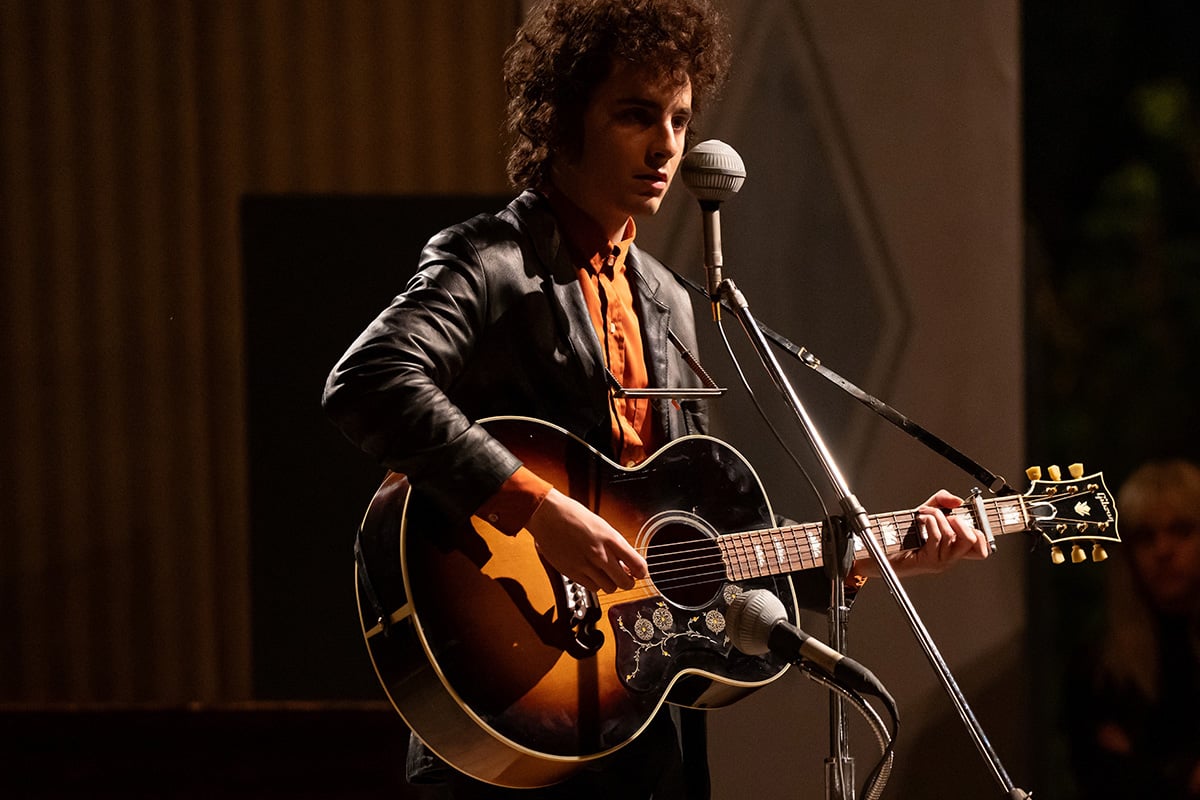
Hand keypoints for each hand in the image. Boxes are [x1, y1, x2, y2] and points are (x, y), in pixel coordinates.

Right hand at [525, 488, 647, 592]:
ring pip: (609, 588)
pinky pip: (592, 588)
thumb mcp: (601, 525)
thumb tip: (626, 561)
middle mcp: (600, 554)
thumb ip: (614, 544)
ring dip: (611, 583)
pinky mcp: (572, 573)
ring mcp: (586, 565)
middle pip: (625, 583)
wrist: (547, 515)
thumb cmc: (572, 515)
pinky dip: (595, 584)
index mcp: (610, 538)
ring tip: (606, 574)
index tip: (640, 573)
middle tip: (625, 577)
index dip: (641, 572)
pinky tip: (592, 574)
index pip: (637, 565)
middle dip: (628, 582)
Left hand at [859, 490, 990, 576]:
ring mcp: (940, 561)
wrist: (878, 551)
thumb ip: (942, 501)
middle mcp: (950, 558)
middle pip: (974, 542)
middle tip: (948, 516)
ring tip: (924, 514)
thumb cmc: (901, 534)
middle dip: (962, 522)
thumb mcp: (926, 512)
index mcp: (953, 549)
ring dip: (938, 516)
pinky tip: (920, 519)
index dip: (980, 531)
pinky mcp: (927, 561)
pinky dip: (929, 521)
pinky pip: (937, 537)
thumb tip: (957, 501)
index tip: (965, 517)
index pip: (982, 548)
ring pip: (952, 536)